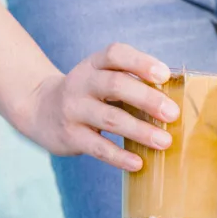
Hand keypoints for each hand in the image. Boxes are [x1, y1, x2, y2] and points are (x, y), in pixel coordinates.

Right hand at [15, 43, 179, 170]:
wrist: (39, 109)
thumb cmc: (91, 93)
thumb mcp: (104, 78)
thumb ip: (133, 82)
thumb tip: (177, 99)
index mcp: (94, 64)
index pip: (115, 54)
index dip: (140, 62)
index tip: (164, 75)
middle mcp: (81, 83)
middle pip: (115, 85)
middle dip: (147, 99)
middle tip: (173, 114)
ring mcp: (73, 109)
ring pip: (110, 118)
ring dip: (140, 131)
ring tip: (165, 141)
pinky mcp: (69, 136)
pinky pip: (97, 147)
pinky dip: (119, 156)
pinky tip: (138, 163)